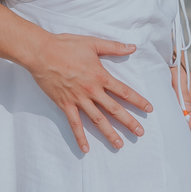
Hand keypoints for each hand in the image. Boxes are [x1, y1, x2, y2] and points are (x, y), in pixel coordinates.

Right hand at [26, 33, 151, 153]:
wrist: (42, 53)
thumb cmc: (66, 45)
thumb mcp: (93, 43)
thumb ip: (114, 47)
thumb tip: (132, 47)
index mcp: (101, 76)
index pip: (124, 91)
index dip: (138, 101)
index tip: (148, 109)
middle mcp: (92, 91)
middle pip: (114, 109)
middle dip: (129, 122)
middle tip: (140, 133)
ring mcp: (78, 99)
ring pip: (97, 120)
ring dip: (109, 133)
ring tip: (119, 144)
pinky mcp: (65, 104)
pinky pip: (74, 124)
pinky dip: (80, 137)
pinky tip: (86, 148)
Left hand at [174, 59, 190, 160]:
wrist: (169, 50)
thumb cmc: (172, 61)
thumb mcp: (177, 76)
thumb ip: (182, 92)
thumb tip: (188, 111)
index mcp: (190, 100)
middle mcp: (188, 103)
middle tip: (190, 164)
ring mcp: (182, 102)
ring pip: (184, 125)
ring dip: (184, 139)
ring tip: (182, 155)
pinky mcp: (175, 99)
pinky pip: (178, 118)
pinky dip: (178, 129)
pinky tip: (172, 137)